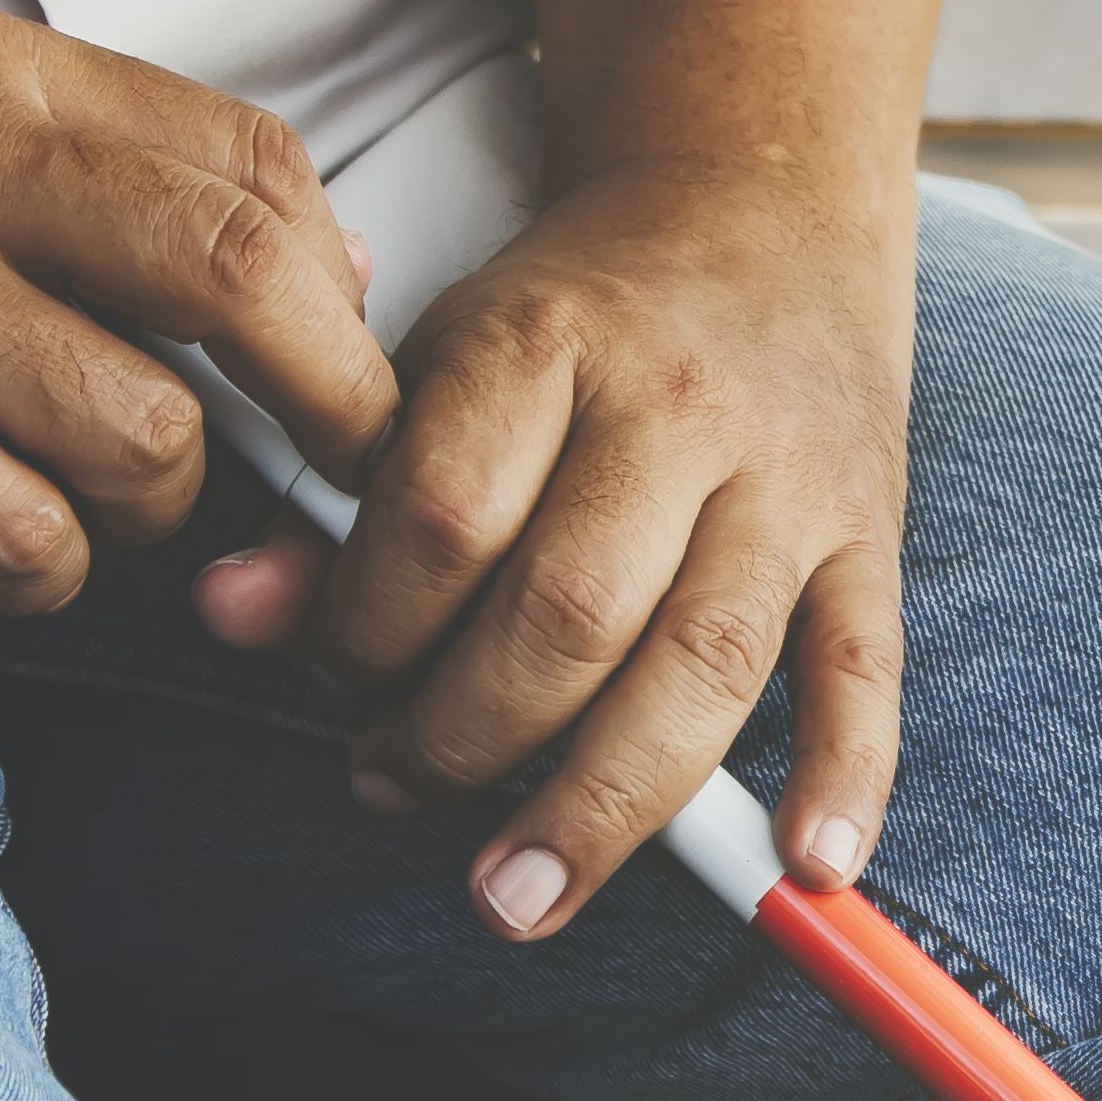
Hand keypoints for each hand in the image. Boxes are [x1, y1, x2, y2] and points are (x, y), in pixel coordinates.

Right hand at [0, 10, 398, 615]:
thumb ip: (120, 168)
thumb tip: (335, 271)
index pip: (249, 165)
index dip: (335, 283)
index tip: (338, 359)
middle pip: (237, 281)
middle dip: (328, 397)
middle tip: (337, 465)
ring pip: (143, 438)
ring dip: (145, 502)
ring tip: (73, 485)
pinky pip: (26, 537)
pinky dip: (41, 567)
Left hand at [190, 170, 908, 939]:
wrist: (759, 205)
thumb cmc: (575, 316)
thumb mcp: (431, 363)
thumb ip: (333, 500)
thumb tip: (235, 619)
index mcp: (546, 345)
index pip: (441, 520)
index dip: (365, 628)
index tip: (335, 673)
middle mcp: (677, 410)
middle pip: (567, 613)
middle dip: (463, 736)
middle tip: (396, 783)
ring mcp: (786, 479)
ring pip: (702, 664)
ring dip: (604, 802)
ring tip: (520, 895)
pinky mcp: (866, 534)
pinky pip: (862, 668)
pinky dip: (843, 775)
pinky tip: (801, 867)